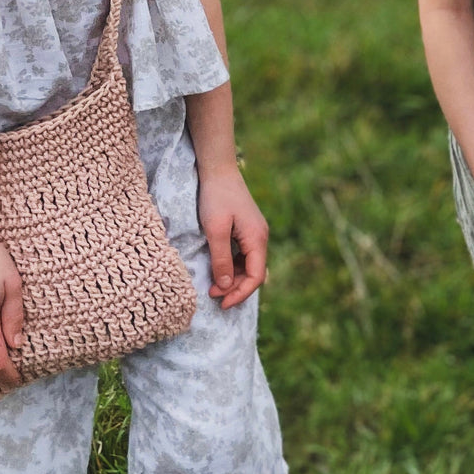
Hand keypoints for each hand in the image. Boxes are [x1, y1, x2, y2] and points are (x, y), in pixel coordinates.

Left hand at [198, 168, 268, 309]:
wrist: (218, 170)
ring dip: (233, 278)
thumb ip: (221, 260)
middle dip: (235, 288)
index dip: (240, 293)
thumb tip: (226, 287)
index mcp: (257, 238)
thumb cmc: (216, 198)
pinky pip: (243, 255)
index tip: (221, 303)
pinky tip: (218, 269)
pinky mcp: (246, 229)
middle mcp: (260, 237)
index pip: (256, 276)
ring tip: (213, 285)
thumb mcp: (215, 231)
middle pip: (254, 273)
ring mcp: (254, 233)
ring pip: (249, 265)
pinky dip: (232, 266)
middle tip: (213, 295)